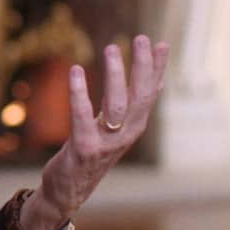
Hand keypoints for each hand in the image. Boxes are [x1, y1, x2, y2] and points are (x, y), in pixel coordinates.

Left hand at [13, 35, 169, 229]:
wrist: (68, 191)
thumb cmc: (91, 154)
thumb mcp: (116, 129)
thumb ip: (132, 106)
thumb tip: (157, 81)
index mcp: (133, 127)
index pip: (150, 93)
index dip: (157, 69)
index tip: (161, 43)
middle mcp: (125, 135)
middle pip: (139, 96)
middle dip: (142, 66)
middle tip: (141, 38)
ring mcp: (106, 143)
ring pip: (116, 105)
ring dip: (115, 75)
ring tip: (111, 48)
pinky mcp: (84, 148)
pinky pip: (82, 116)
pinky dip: (78, 93)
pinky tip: (74, 71)